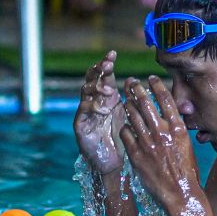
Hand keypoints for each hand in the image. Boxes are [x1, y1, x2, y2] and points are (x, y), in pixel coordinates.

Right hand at [74, 52, 125, 174]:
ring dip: (96, 87)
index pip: (103, 75)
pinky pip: (83, 111)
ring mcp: (85, 112)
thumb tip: (136, 80)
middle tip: (107, 64)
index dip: (106, 63)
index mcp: (106, 97)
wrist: (113, 162)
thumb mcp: (129, 114)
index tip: (113, 53)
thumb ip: (130, 98)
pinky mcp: (80, 125)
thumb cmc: (123, 138)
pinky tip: (103, 108)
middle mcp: (94, 101)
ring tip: (109, 90)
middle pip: (91, 79)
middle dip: (99, 70)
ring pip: (85, 92)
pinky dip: (92, 107)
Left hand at [118, 77, 199, 210]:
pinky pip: (125, 135)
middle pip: (145, 103)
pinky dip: (125, 128)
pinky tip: (124, 126)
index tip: (150, 78)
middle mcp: (161, 132)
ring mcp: (147, 143)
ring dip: (128, 105)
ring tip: (125, 99)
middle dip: (136, 89)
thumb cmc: (187, 171)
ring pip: (132, 116)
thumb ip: (177, 129)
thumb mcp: (187, 145)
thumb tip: (171, 116)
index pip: (165, 99)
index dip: (156, 86)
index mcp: (177, 128)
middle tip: (130, 82)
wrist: (180, 194)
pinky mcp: (136, 155)